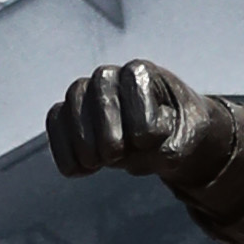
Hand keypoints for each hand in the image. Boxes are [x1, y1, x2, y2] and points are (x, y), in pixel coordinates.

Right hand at [45, 60, 243, 191]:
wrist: (165, 140)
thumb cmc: (179, 133)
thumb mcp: (188, 139)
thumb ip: (169, 145)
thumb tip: (138, 149)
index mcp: (143, 73)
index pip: (133, 81)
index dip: (138, 114)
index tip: (146, 140)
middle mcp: (111, 76)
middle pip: (98, 89)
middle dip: (105, 127)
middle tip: (115, 156)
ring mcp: (87, 94)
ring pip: (73, 103)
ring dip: (82, 138)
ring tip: (97, 165)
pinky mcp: (71, 115)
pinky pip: (55, 122)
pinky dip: (62, 147)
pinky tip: (78, 171)